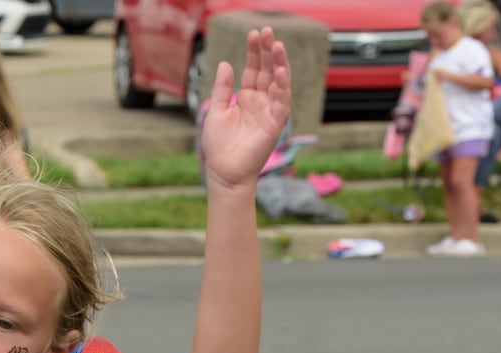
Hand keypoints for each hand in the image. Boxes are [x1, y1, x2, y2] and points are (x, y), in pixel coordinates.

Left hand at [198, 27, 290, 192]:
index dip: (255, 52)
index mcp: (247, 98)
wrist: (224, 172)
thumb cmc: (219, 146)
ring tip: (277, 45)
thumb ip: (223, 88)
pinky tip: (280, 71)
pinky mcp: (274, 125)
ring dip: (279, 64)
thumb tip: (226, 63)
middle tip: (267, 31)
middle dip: (268, 51)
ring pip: (278, 83)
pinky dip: (282, 87)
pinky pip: (282, 102)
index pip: (254, 69)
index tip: (254, 33)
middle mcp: (261, 103)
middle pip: (268, 71)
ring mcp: (269, 112)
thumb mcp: (217, 110)